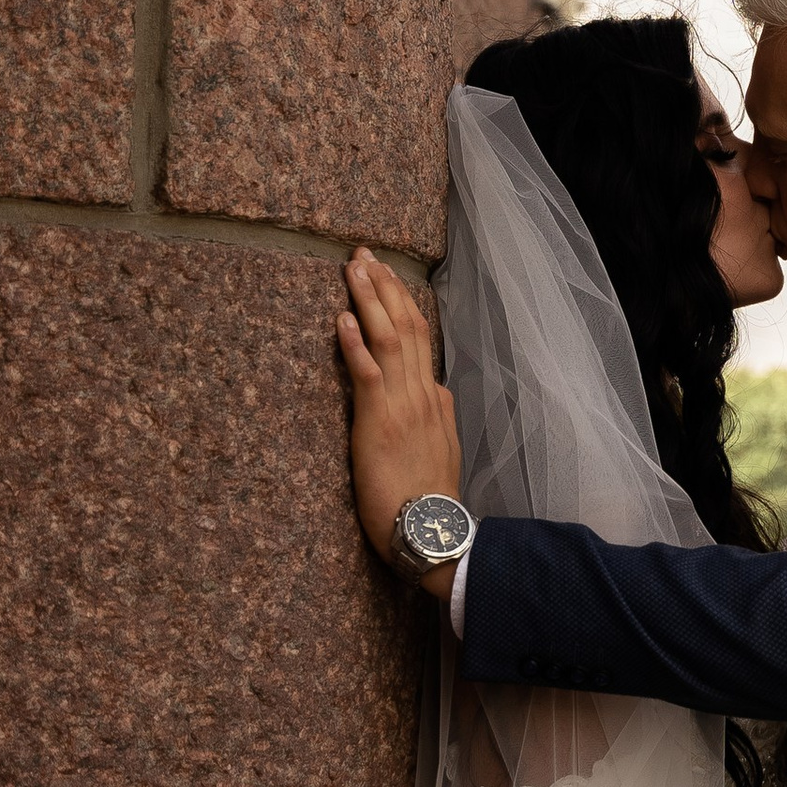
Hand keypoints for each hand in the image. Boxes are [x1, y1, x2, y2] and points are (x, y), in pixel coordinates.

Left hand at [337, 251, 461, 566]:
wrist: (435, 532)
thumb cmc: (431, 501)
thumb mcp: (444, 450)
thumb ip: (438, 417)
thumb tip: (437, 393)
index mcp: (434, 398)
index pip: (418, 337)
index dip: (400, 301)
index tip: (385, 274)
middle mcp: (421, 393)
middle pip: (404, 325)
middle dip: (383, 286)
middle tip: (364, 254)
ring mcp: (404, 405)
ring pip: (388, 339)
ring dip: (369, 299)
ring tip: (353, 268)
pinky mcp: (381, 422)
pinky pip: (368, 374)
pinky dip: (355, 343)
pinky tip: (343, 317)